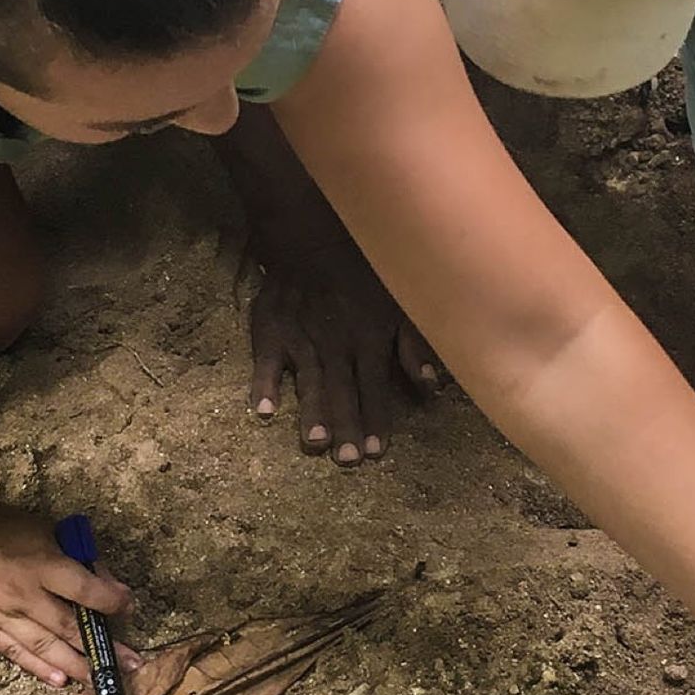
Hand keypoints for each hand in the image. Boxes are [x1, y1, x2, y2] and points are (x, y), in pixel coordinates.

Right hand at [0, 505, 142, 686]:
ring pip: (45, 648)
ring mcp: (3, 616)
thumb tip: (108, 586)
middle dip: (104, 648)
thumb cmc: (7, 529)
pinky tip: (60, 681)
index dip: (112, 602)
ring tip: (100, 680)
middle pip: (70, 628)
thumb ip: (79, 560)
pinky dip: (39, 668)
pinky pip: (16, 653)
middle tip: (131, 664)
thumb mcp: (49, 533)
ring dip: (76, 666)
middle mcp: (25, 596)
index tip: (129, 607)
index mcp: (44, 567)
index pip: (86, 591)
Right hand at [246, 234, 439, 465]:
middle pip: (343, 392)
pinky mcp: (270, 331)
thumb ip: (413, 344)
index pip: (375, 388)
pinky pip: (266, 362)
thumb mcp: (398, 302)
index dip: (377, 420)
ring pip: (309, 382)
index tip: (379, 452)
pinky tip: (263, 411)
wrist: (311, 234)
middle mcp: (336, 344)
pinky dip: (263, 385)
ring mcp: (301, 339)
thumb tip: (430, 385)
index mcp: (368, 340)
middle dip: (347, 426)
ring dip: (312, 412)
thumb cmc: (361, 273)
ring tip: (314, 442)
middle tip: (349, 459)